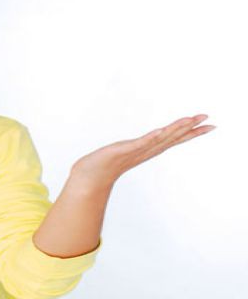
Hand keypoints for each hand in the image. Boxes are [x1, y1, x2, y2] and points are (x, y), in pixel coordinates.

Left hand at [70, 114, 215, 186]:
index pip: (172, 139)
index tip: (208, 125)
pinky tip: (160, 131)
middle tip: (209, 120)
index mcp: (146, 150)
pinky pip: (140, 143)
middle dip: (190, 129)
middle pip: (172, 138)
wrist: (88, 178)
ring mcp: (135, 151)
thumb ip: (132, 149)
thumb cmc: (102, 167)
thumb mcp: (123, 153)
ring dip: (175, 129)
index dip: (190, 133)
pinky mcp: (123, 150)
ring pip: (160, 139)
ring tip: (191, 120)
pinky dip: (151, 138)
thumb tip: (138, 144)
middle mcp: (144, 151)